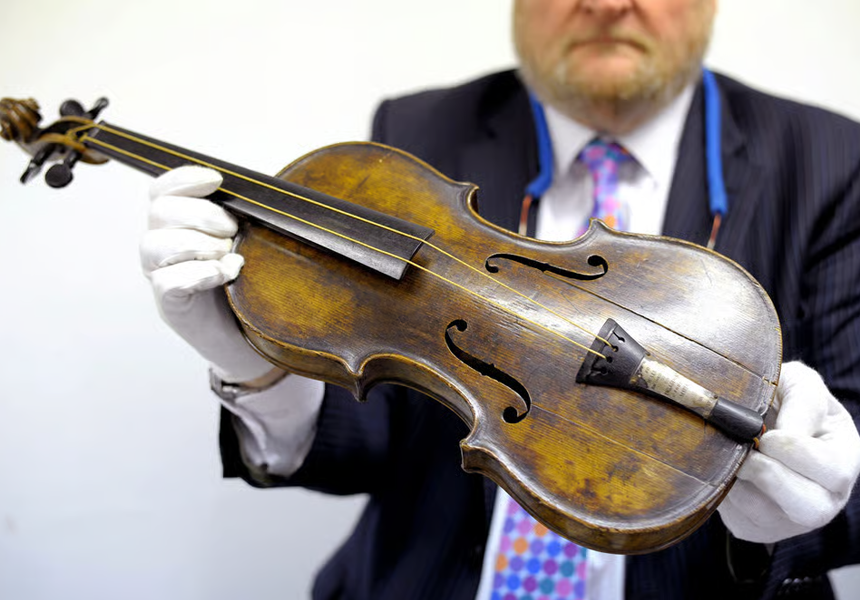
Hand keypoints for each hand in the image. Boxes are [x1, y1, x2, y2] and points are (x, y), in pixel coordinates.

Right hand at [140, 165, 274, 381]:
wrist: (247, 335)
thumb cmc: (243, 285)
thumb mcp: (243, 243)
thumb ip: (237, 219)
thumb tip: (254, 195)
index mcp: (175, 226)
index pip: (163, 191)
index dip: (185, 179)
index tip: (218, 180)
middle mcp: (161, 248)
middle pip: (160, 212)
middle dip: (202, 214)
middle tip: (232, 229)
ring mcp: (161, 276)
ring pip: (155, 245)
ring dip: (198, 243)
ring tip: (227, 255)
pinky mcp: (170, 304)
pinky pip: (169, 281)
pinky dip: (200, 273)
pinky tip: (224, 275)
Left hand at [718, 361, 859, 542]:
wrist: (751, 420)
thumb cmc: (783, 399)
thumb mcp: (799, 384)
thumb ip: (802, 400)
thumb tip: (787, 432)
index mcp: (842, 459)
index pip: (833, 470)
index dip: (796, 454)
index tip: (766, 435)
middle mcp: (824, 497)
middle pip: (810, 508)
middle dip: (772, 478)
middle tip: (746, 455)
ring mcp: (790, 519)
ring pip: (766, 516)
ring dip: (741, 482)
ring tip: (729, 453)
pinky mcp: (755, 527)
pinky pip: (738, 519)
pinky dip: (723, 492)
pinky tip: (721, 467)